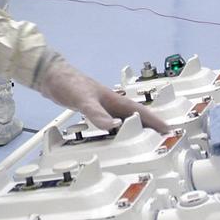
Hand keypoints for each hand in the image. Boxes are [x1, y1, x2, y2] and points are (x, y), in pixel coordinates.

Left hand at [36, 57, 169, 132]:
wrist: (50, 76)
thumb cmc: (68, 83)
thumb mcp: (83, 100)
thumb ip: (97, 114)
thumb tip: (114, 127)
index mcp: (114, 100)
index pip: (140, 111)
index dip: (155, 121)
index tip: (168, 130)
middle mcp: (111, 103)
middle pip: (135, 117)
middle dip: (149, 128)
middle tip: (160, 141)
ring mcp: (102, 106)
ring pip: (124, 120)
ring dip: (134, 130)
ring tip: (142, 143)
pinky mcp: (92, 110)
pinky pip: (111, 123)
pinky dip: (116, 131)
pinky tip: (113, 136)